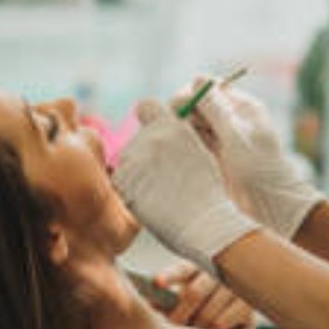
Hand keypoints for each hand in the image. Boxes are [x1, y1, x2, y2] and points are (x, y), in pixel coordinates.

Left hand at [112, 99, 259, 276]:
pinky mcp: (122, 182)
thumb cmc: (209, 192)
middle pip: (136, 140)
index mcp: (172, 125)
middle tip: (165, 178)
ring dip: (137, 174)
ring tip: (162, 193)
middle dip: (144, 154)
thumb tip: (163, 131)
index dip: (149, 118)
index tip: (155, 134)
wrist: (204, 223)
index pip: (146, 106)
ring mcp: (133, 160)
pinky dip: (130, 191)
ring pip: (127, 161)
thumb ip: (178, 135)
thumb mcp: (200, 151)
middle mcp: (149, 137)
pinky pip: (120, 181)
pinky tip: (151, 202)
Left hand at [155, 262, 255, 328]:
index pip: (182, 269)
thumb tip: (144, 306)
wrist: (234, 309)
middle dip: (179, 316)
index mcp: (196, 266)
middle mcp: (217, 272)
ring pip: (208, 314)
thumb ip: (163, 299)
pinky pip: (222, 323)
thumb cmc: (199, 302)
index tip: (157, 283)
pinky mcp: (247, 304)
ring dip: (196, 326)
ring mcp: (234, 287)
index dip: (169, 276)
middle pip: (194, 294)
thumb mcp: (180, 296)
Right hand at [176, 82, 322, 240]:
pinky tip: (171, 152)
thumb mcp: (237, 137)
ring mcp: (221, 140)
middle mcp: (230, 121)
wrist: (272, 209)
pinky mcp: (213, 159)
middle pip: (197, 106)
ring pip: (192, 126)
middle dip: (182, 113)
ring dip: (179, 130)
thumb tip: (198, 78)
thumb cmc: (261, 171)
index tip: (176, 108)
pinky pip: (192, 145)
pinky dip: (182, 145)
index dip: (190, 95)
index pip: (209, 89)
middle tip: (168, 128)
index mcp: (242, 109)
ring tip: (167, 141)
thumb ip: (216, 109)